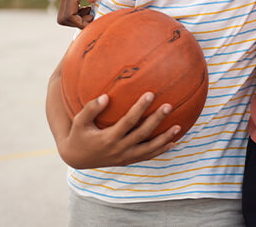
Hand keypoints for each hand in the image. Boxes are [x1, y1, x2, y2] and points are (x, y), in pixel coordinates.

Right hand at [57, 0, 117, 28]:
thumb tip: (90, 0)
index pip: (67, 16)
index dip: (79, 23)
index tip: (93, 19)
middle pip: (62, 19)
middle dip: (76, 23)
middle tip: (92, 17)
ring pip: (64, 15)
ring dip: (77, 19)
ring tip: (92, 12)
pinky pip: (69, 10)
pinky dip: (77, 14)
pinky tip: (89, 9)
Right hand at [57, 92, 179, 168]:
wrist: (77, 158)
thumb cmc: (78, 134)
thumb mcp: (79, 121)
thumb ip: (91, 109)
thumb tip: (106, 96)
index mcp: (108, 138)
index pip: (128, 121)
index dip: (140, 108)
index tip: (150, 94)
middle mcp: (119, 149)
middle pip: (142, 134)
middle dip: (157, 120)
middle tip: (169, 106)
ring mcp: (125, 157)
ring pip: (149, 149)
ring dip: (164, 138)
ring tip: (178, 127)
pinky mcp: (127, 161)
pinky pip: (147, 156)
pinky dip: (160, 150)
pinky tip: (172, 142)